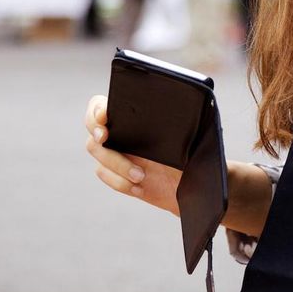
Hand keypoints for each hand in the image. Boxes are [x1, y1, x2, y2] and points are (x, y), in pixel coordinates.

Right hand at [84, 96, 273, 236]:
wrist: (198, 184)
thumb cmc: (199, 152)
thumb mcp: (196, 134)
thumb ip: (188, 121)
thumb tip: (185, 106)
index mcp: (136, 115)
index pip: (102, 104)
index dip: (98, 108)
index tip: (106, 117)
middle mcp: (122, 131)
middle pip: (93, 128)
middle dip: (97, 133)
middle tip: (105, 138)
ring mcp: (117, 153)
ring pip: (98, 154)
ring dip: (116, 165)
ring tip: (141, 176)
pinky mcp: (119, 175)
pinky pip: (105, 176)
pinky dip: (120, 182)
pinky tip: (139, 188)